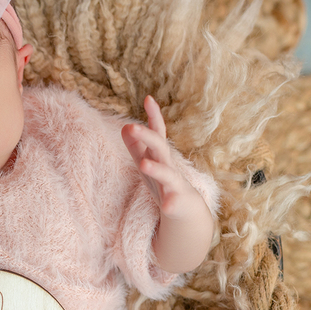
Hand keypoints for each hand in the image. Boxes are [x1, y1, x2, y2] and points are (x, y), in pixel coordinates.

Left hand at [121, 96, 194, 218]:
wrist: (186, 210)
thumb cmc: (163, 183)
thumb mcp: (148, 162)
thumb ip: (136, 146)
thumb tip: (124, 126)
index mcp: (159, 156)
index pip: (156, 133)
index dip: (153, 116)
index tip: (148, 98)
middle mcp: (169, 165)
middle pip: (160, 147)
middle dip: (148, 136)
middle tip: (132, 126)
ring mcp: (174, 184)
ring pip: (167, 174)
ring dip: (156, 168)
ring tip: (143, 164)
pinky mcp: (177, 203)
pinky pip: (173, 203)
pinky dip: (170, 203)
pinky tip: (166, 206)